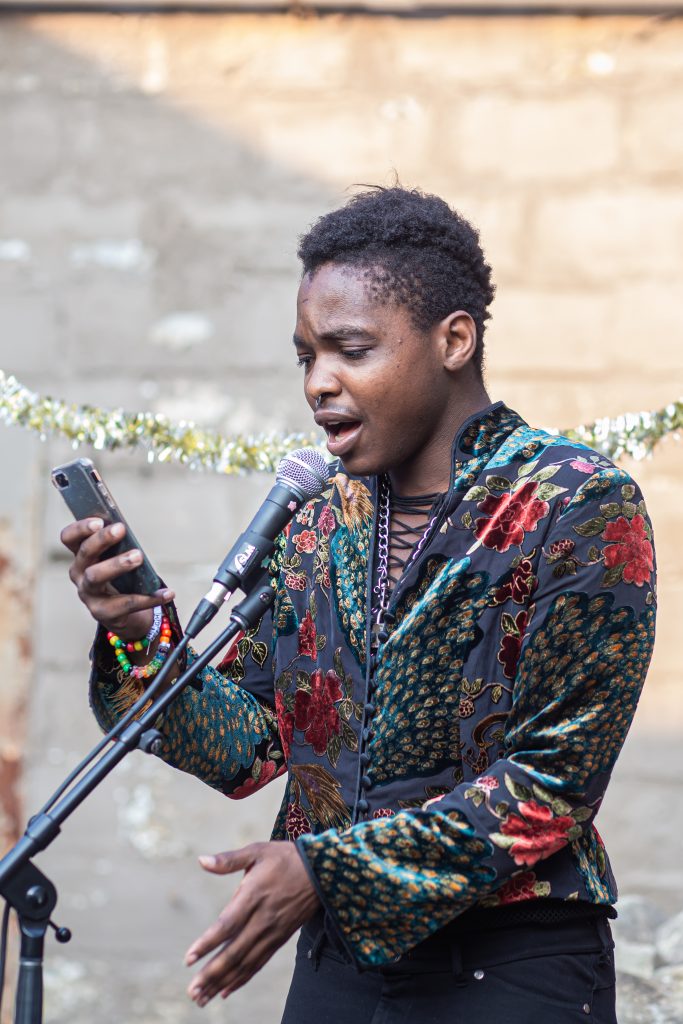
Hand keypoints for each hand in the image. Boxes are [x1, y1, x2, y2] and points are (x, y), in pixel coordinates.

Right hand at [61, 518, 173, 637]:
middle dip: (101, 539)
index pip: (69, 538)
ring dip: (117, 564)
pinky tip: (168, 592)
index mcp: (82, 556)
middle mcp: (79, 574)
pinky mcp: (102, 613)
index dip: (80, 528)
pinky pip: (127, 604)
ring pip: (95, 576)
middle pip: (84, 554)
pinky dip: (150, 598)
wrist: (122, 614)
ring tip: (138, 556)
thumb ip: (119, 545)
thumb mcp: (117, 559)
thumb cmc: (119, 577)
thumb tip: (128, 530)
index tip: (99, 520)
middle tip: (121, 529)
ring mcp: (89, 595)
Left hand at [185, 841, 319, 1005]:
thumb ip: (228, 860)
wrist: (321, 871)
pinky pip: (259, 963)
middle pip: (235, 952)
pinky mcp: (280, 938)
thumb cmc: (285, 858)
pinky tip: (225, 990)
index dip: (208, 943)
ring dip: (223, 982)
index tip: (189, 959)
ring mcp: (273, 932)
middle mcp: (263, 919)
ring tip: (202, 998)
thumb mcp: (257, 851)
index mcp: (254, 895)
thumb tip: (201, 860)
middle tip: (191, 992)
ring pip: (245, 963)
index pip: (227, 925)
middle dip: (211, 974)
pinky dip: (242, 979)